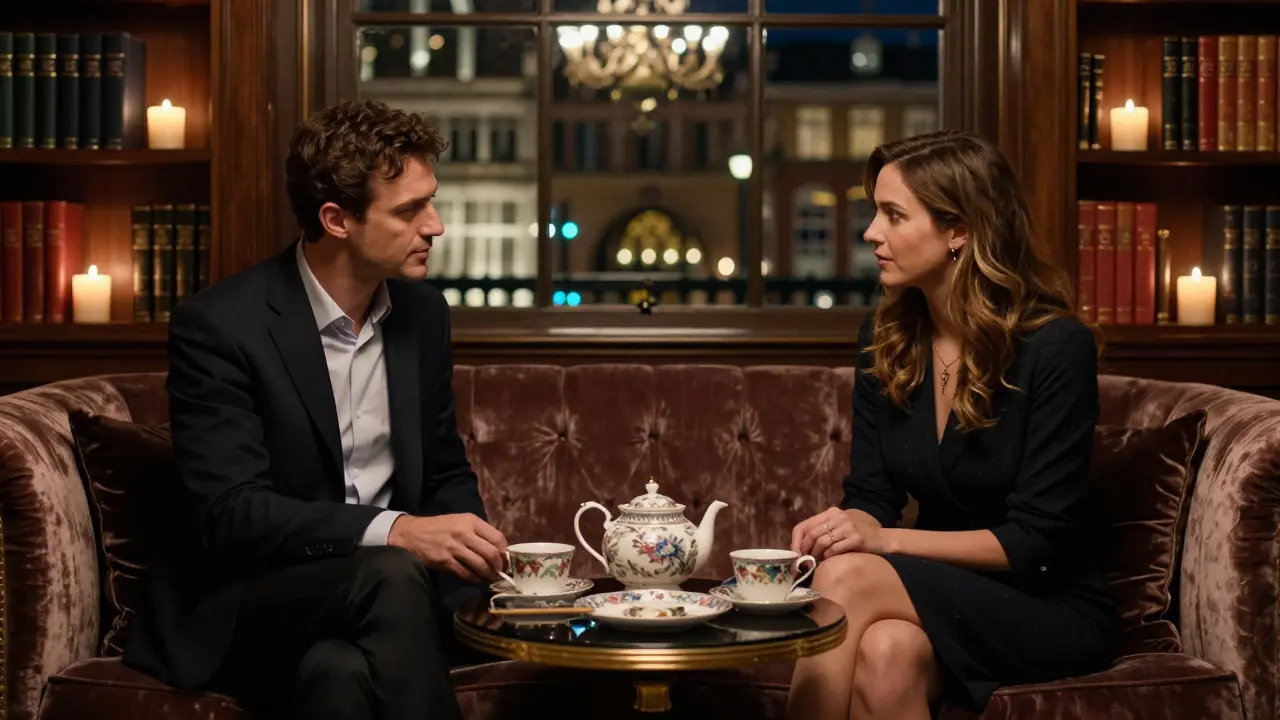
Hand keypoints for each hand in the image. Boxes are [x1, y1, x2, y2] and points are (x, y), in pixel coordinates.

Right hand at [388, 514, 507, 582]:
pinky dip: (473, 578)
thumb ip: (477, 532)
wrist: (410, 533)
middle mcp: (464, 532)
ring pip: (480, 565)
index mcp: (470, 521)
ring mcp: (454, 547)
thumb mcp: (459, 521)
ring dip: (487, 575)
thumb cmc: (438, 527)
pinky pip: (465, 573)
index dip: (504, 552)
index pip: (497, 537)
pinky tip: (475, 579)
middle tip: (499, 572)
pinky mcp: (445, 560)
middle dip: (498, 566)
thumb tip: (497, 549)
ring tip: (490, 578)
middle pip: (491, 553)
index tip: (505, 559)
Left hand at [791, 507, 885, 558]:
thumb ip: (822, 531)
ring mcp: (847, 527)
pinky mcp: (856, 538)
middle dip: (805, 550)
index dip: (796, 541)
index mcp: (830, 513)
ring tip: (816, 562)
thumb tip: (800, 547)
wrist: (882, 537)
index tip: (795, 554)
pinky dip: (828, 557)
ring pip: (822, 542)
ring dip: (816, 555)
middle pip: (812, 534)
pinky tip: (829, 560)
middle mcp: (838, 517)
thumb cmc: (857, 533)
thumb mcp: (838, 526)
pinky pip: (834, 549)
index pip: (804, 525)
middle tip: (804, 561)